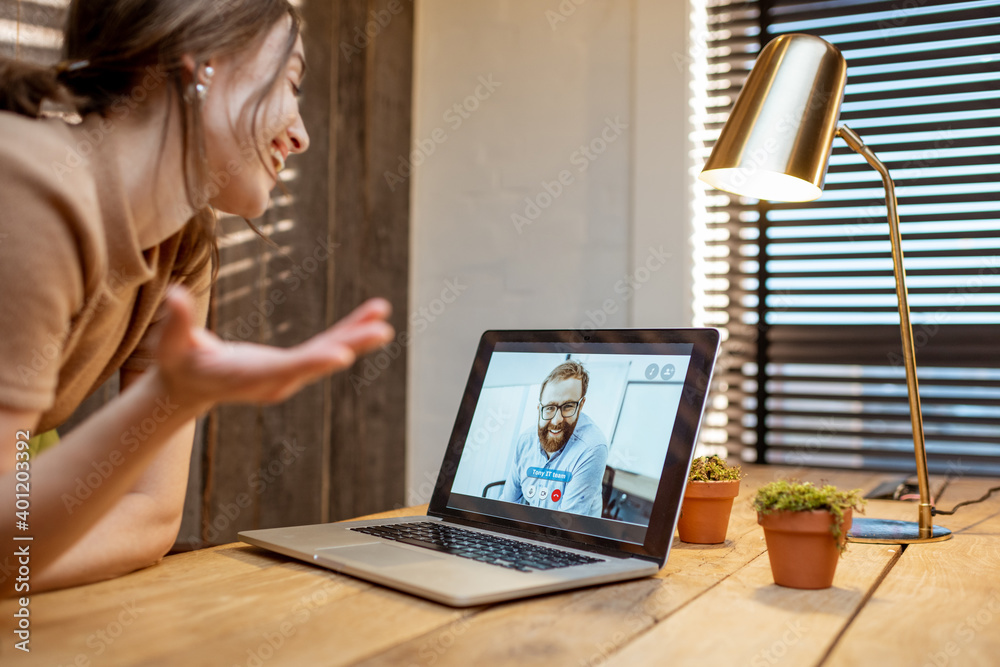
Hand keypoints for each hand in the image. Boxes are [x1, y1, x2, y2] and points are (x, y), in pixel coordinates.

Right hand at [156, 286, 393, 406]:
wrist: (188, 387)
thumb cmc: (177, 363)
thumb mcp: (169, 346)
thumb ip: (175, 323)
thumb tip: (175, 295)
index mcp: (247, 377)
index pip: (285, 370)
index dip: (313, 362)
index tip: (342, 355)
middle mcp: (275, 380)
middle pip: (315, 362)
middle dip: (349, 346)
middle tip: (381, 332)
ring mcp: (288, 375)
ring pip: (327, 352)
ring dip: (357, 336)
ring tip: (384, 318)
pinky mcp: (294, 364)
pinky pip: (326, 345)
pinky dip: (350, 331)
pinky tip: (373, 316)